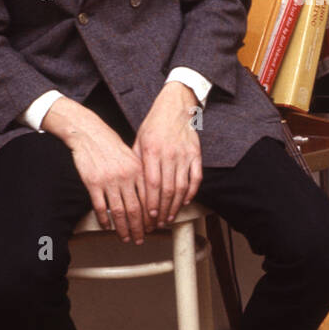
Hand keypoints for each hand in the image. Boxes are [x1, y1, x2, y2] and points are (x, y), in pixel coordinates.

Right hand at [44, 97, 148, 242]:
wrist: (90, 134)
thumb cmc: (112, 146)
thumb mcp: (132, 158)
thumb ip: (140, 176)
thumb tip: (149, 199)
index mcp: (138, 171)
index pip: (148, 199)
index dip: (151, 217)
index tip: (152, 228)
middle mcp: (126, 177)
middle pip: (135, 209)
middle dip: (139, 228)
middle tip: (140, 239)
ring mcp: (109, 181)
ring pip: (118, 212)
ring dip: (123, 228)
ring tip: (125, 238)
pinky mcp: (93, 183)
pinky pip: (100, 207)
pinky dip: (104, 219)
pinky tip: (107, 227)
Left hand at [131, 81, 202, 234]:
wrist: (175, 106)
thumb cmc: (154, 124)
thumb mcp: (139, 140)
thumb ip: (137, 162)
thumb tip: (132, 186)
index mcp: (152, 151)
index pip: (152, 184)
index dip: (151, 203)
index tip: (149, 217)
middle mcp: (169, 154)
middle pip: (167, 190)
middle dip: (163, 210)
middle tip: (159, 223)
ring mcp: (184, 155)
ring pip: (182, 187)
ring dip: (176, 205)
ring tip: (170, 217)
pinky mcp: (196, 154)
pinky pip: (196, 178)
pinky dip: (192, 192)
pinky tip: (185, 201)